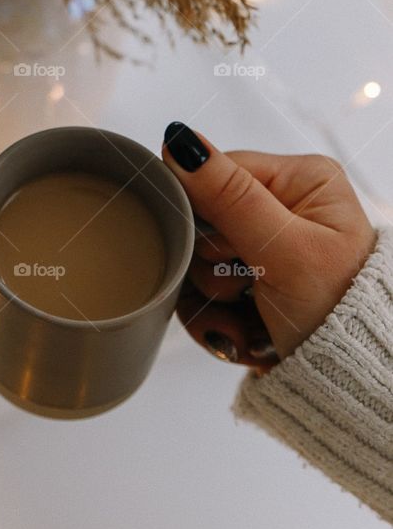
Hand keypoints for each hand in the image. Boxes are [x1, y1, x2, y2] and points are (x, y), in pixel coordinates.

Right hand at [162, 122, 375, 366]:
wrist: (347, 387)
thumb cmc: (338, 316)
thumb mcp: (283, 250)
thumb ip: (230, 196)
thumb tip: (181, 141)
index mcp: (302, 180)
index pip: (218, 173)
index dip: (205, 215)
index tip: (229, 251)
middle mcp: (284, 207)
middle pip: (202, 222)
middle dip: (212, 268)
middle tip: (246, 288)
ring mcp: (266, 248)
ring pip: (197, 261)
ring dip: (214, 300)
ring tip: (250, 319)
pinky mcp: (252, 284)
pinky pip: (205, 291)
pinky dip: (217, 319)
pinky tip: (245, 334)